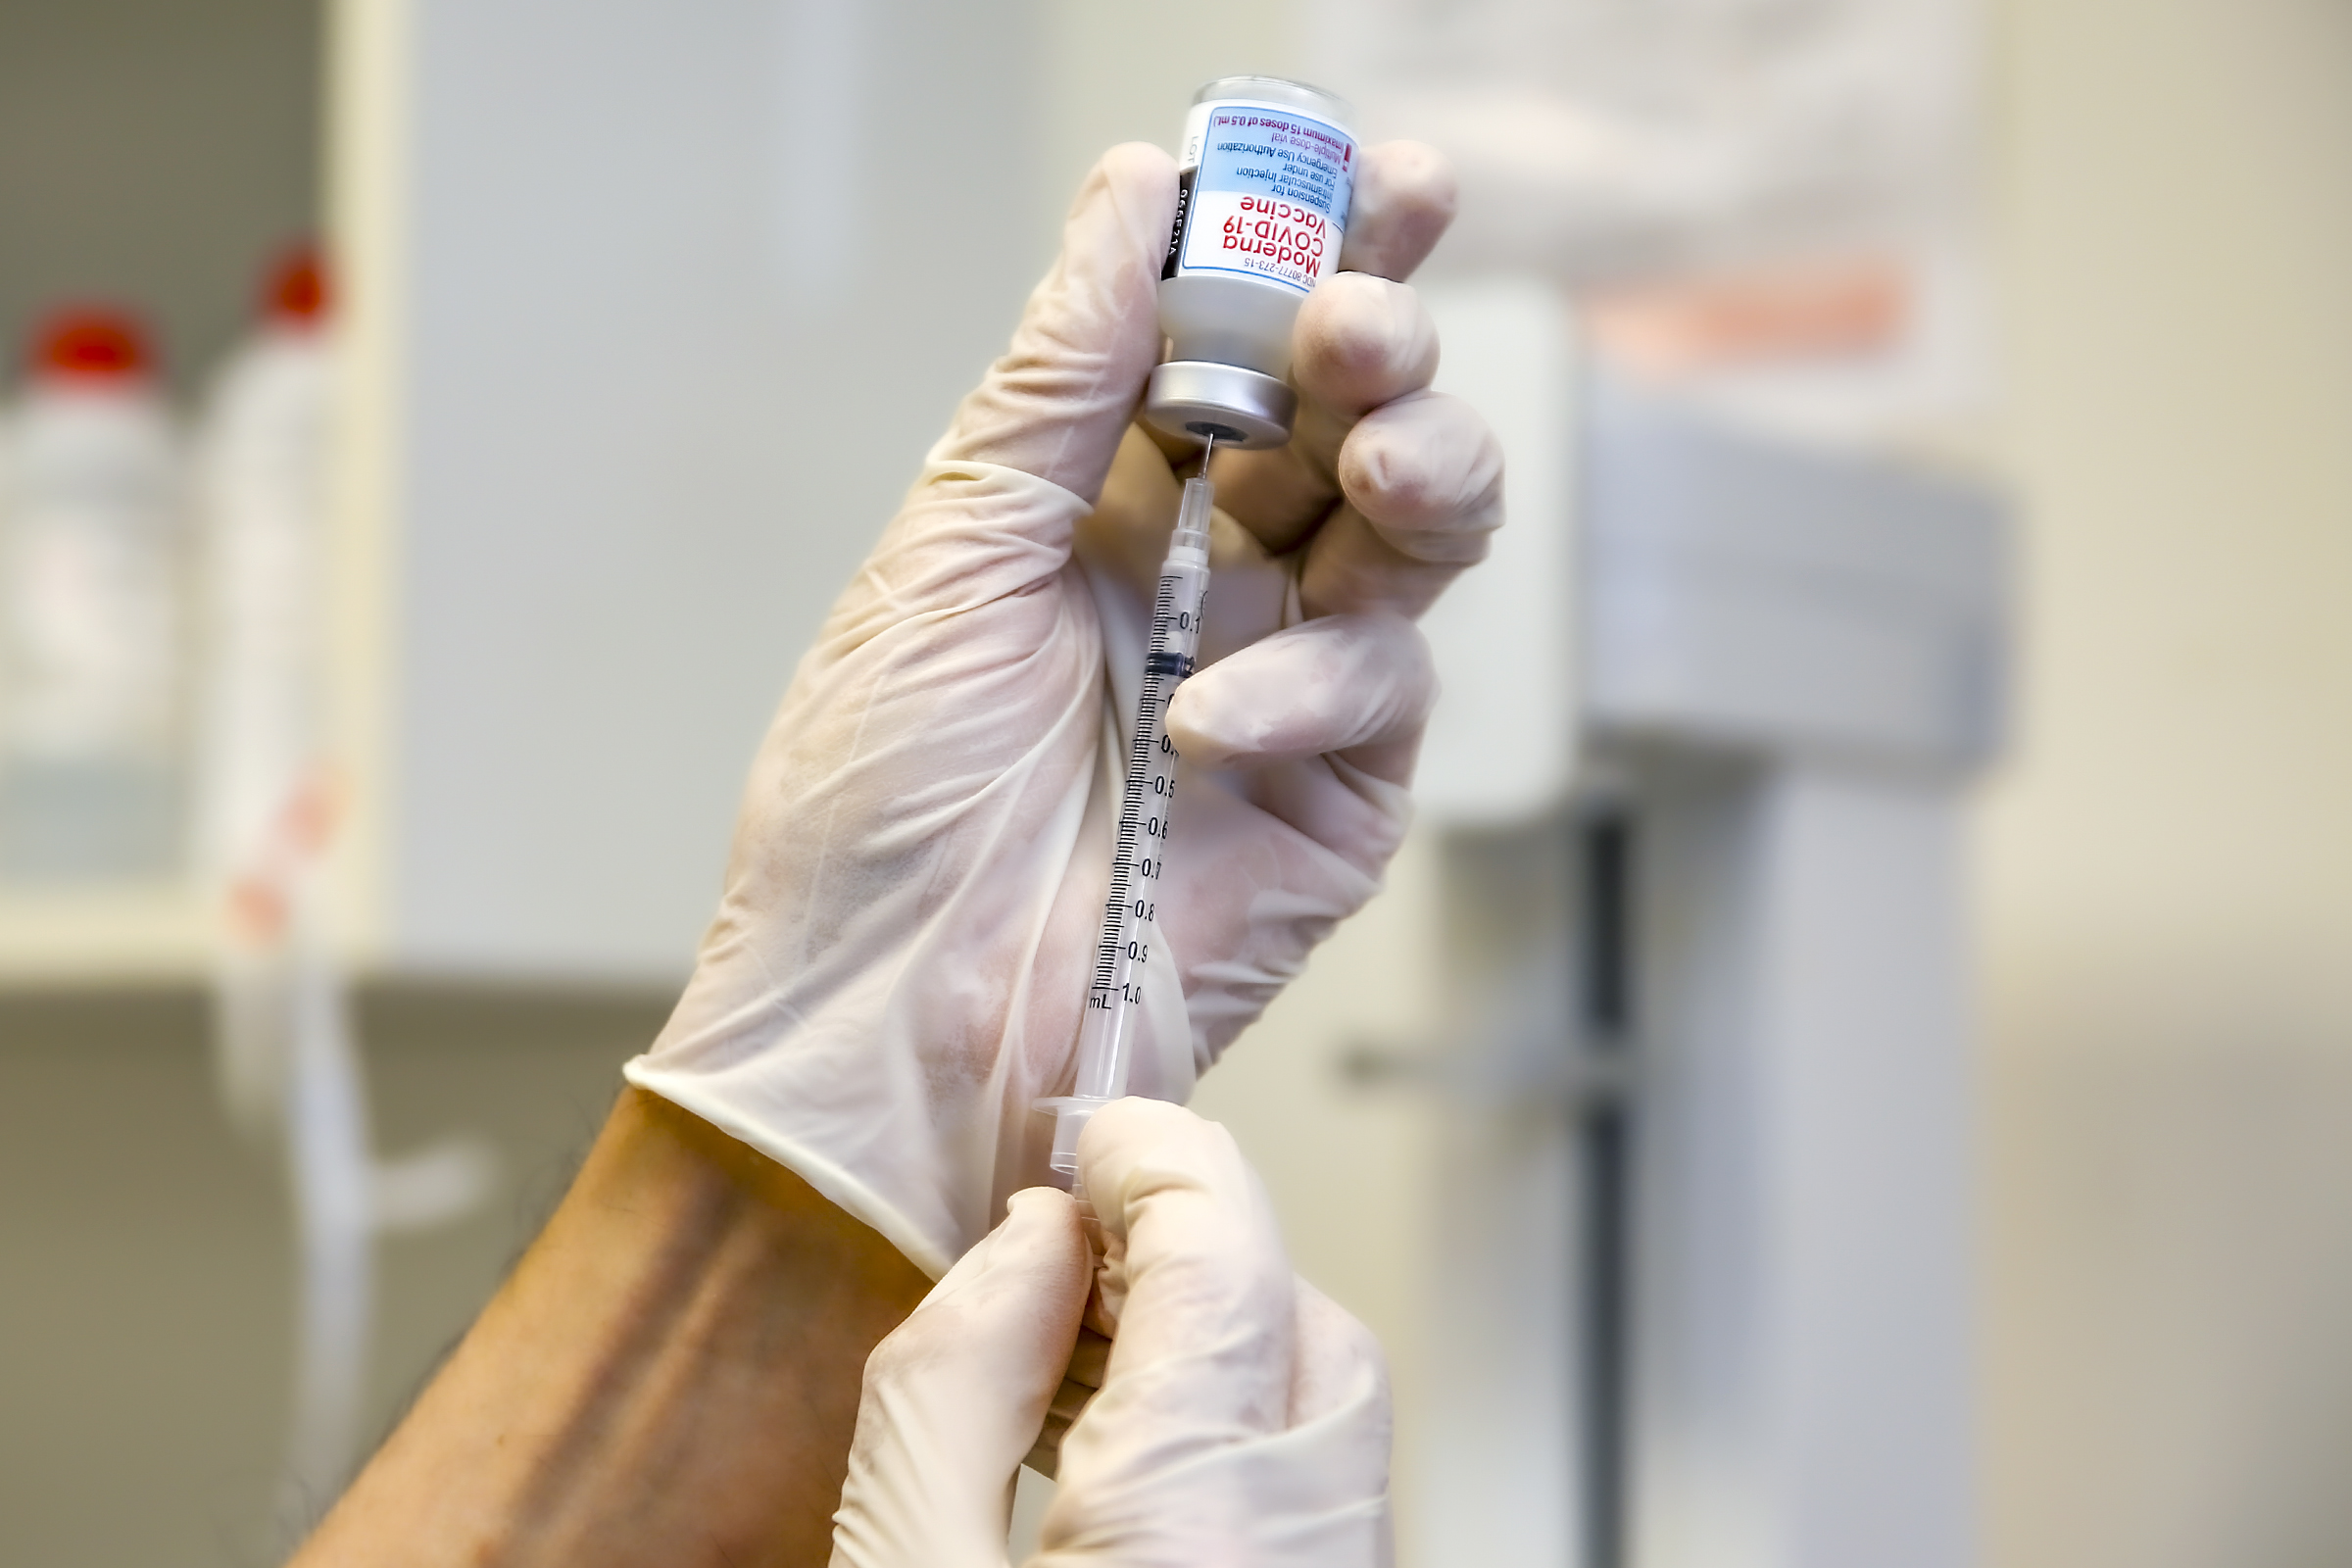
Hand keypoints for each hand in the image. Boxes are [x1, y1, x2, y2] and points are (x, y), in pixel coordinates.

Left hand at [628, 140, 1497, 1274]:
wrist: (891, 1034)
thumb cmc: (873, 813)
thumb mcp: (944, 559)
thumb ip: (1057, 379)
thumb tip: (1130, 191)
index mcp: (1102, 500)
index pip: (1239, 338)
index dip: (1317, 246)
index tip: (1380, 172)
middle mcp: (1207, 572)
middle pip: (1355, 411)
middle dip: (1386, 340)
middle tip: (1360, 321)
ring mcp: (1287, 678)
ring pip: (1424, 528)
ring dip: (1422, 468)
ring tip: (1379, 462)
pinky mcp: (1341, 793)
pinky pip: (1385, 685)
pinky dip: (1313, 682)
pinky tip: (1209, 725)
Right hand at [831, 1099, 1391, 1567]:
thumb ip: (948, 1403)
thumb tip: (1021, 1244)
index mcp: (1194, 1524)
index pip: (1223, 1258)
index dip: (1154, 1160)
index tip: (1095, 1132)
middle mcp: (1311, 1554)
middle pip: (1304, 1322)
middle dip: (1197, 1249)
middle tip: (1075, 1235)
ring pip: (1323, 1410)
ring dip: (1215, 1343)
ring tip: (1071, 1347)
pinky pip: (1308, 1495)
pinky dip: (1230, 1436)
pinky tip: (1118, 1457)